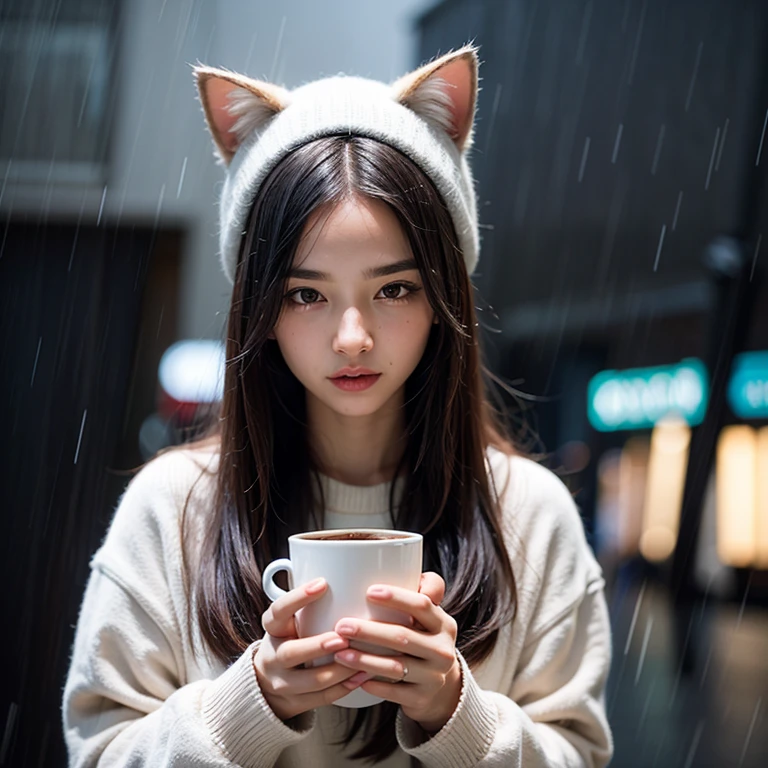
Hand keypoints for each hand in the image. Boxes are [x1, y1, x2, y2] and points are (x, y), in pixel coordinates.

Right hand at [253, 578, 360, 720]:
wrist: (267, 682)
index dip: (298, 597)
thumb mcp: (290, 619)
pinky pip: (320, 698)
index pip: (278, 610)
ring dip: (336, 670)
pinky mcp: (295, 703)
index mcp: (272, 628)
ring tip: (360, 659)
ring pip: (308, 681)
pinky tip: (361, 675)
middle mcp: (272, 656)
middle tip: (341, 637)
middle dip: (317, 646)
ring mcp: (281, 682)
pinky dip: (343, 687)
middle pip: (290, 652)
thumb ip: (310, 602)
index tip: (322, 583)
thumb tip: (344, 569)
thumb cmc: (290, 637)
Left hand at [332, 572, 461, 732]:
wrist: (441, 688)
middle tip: (341, 625)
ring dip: (365, 659)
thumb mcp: (426, 616)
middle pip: (403, 637)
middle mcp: (443, 649)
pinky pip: (393, 692)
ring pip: (396, 667)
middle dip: (369, 631)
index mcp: (443, 623)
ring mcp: (435, 676)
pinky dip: (371, 684)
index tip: (368, 591)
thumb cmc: (423, 638)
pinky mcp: (422, 699)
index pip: (422, 604)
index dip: (396, 597)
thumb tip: (379, 562)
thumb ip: (414, 590)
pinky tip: (352, 678)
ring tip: (339, 652)